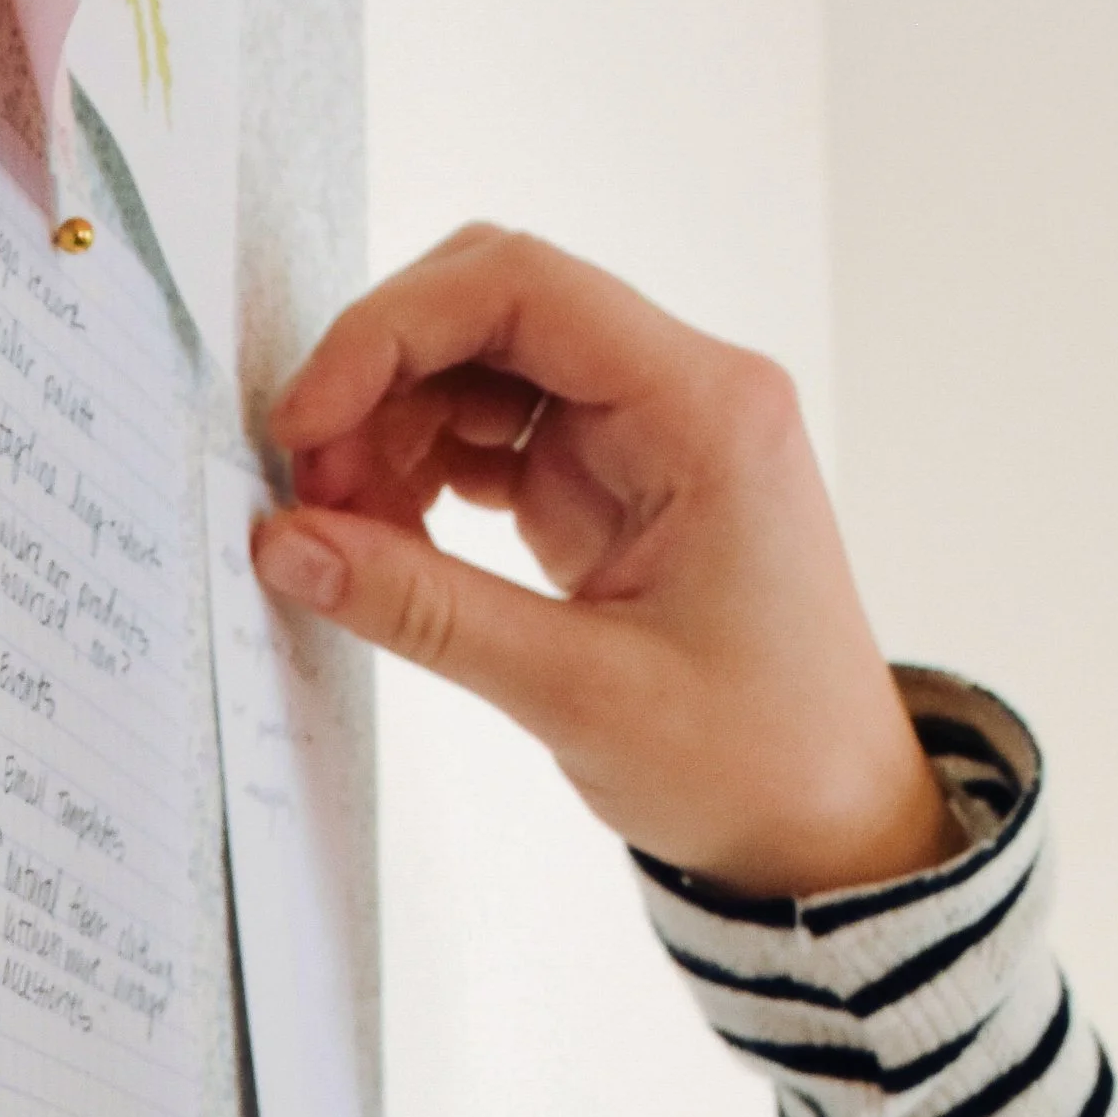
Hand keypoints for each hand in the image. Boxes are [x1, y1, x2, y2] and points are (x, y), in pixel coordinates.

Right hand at [253, 225, 955, 896]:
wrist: (830, 826)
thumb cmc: (755, 760)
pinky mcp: (614, 483)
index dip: (387, 334)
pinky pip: (496, 437)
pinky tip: (387, 545)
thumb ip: (422, 610)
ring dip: (391, 433)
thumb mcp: (577, 691)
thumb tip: (287, 546)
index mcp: (706, 410)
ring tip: (342, 536)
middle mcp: (681, 394)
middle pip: (492, 309)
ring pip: (481, 371)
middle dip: (380, 382)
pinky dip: (424, 476)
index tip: (303, 424)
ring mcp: (645, 434)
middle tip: (311, 493)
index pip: (521, 289)